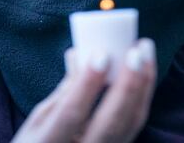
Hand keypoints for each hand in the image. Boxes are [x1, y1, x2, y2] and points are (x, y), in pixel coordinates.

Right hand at [12, 39, 156, 142]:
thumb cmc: (39, 141)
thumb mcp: (38, 121)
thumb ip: (62, 93)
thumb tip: (81, 55)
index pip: (71, 115)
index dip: (87, 85)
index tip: (101, 54)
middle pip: (111, 124)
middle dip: (128, 85)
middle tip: (136, 50)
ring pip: (131, 124)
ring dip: (142, 84)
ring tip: (145, 50)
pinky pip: (135, 124)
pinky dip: (142, 95)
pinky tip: (145, 71)